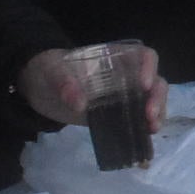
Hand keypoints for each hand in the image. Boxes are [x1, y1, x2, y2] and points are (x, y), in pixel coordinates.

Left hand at [16, 46, 167, 131]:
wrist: (37, 87)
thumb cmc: (48, 70)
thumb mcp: (52, 71)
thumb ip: (64, 83)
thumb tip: (80, 104)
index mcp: (115, 58)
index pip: (143, 56)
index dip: (149, 67)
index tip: (143, 84)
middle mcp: (125, 75)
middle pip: (153, 81)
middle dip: (157, 97)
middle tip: (150, 115)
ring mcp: (122, 96)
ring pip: (150, 101)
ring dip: (156, 114)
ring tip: (152, 128)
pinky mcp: (115, 114)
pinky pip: (136, 119)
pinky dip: (144, 128)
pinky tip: (145, 137)